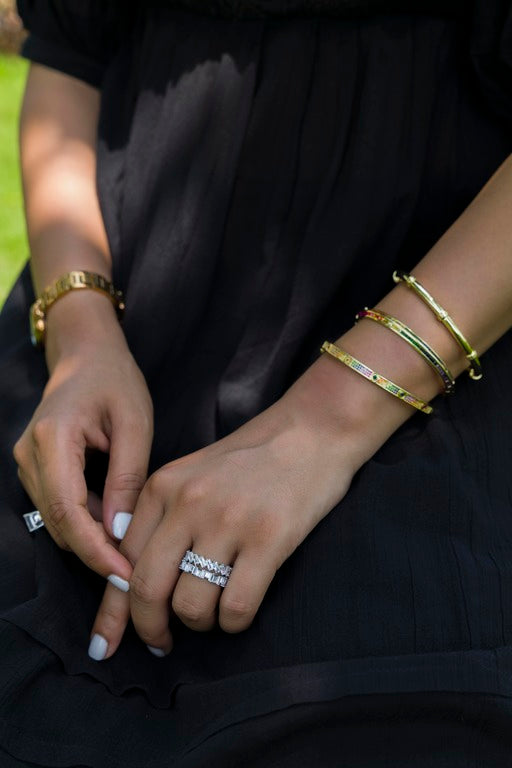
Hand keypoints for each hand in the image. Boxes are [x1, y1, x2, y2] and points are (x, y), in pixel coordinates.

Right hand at [13, 301, 153, 585]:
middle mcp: (29, 455)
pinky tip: (115, 521)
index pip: (67, 511)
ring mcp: (26, 462)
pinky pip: (57, 506)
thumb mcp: (134, 424)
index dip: (94, 549)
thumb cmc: (115, 382)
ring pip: (55, 520)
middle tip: (134, 572)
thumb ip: (127, 477)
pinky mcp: (35, 467)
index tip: (124, 574)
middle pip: (57, 522)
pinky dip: (85, 521)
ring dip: (90, 538)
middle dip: (94, 552)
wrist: (87, 355)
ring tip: (131, 549)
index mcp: (52, 439)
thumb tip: (119, 531)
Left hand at [87, 385, 358, 659]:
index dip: (113, 610)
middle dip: (150, 629)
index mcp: (162, 486)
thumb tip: (130, 580)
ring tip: (213, 614)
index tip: (109, 642)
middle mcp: (188, 503)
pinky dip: (234, 623)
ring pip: (190, 605)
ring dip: (199, 624)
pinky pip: (237, 607)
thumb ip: (160, 517)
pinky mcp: (269, 537)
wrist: (313, 430)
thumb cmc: (252, 458)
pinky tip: (239, 612)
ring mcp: (228, 520)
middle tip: (163, 643)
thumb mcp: (193, 474)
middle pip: (146, 589)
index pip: (122, 559)